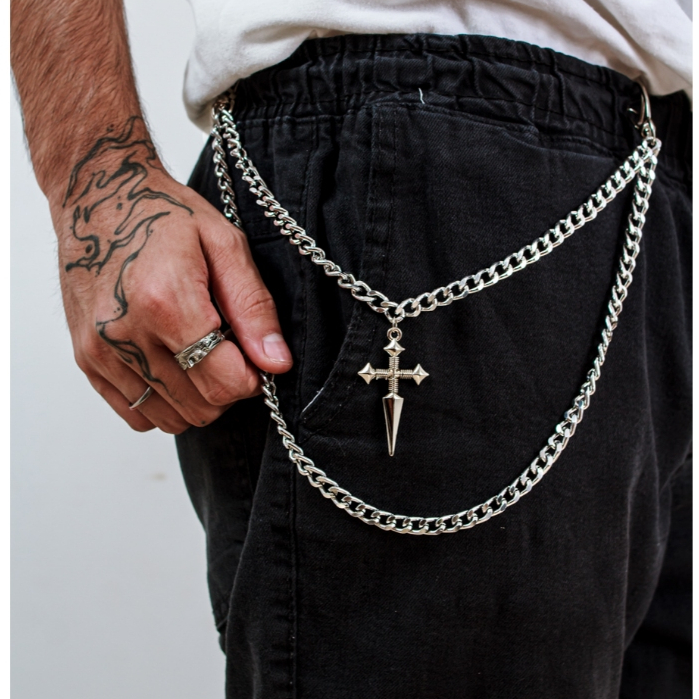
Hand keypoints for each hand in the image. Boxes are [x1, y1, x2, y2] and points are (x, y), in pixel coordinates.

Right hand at [51, 117, 291, 433]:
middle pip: (202, 407)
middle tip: (224, 347)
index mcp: (165, 302)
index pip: (225, 384)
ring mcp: (100, 351)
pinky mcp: (86, 361)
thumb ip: (254, 308)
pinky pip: (137, 415)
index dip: (251, 377)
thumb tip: (276, 363)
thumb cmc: (162, 214)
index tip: (250, 353)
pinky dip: (162, 400)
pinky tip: (168, 362)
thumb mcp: (224, 245)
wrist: (96, 196)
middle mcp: (126, 334)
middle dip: (226, 386)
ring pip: (171, 418)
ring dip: (195, 396)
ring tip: (195, 351)